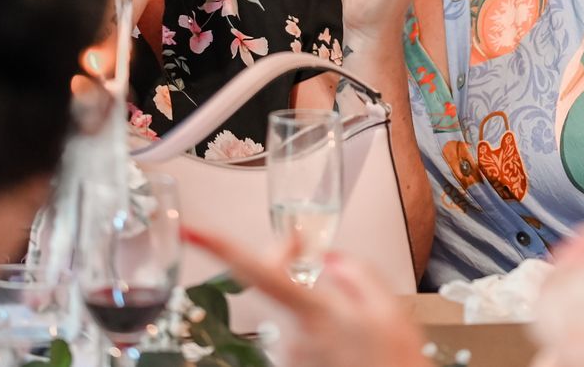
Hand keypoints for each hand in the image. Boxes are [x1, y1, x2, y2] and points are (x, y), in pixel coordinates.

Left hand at [185, 228, 425, 366]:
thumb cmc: (392, 364)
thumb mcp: (390, 311)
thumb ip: (357, 273)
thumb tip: (328, 259)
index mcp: (315, 313)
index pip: (258, 272)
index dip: (220, 249)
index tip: (191, 230)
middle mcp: (291, 337)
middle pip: (273, 283)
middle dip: (284, 260)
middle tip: (301, 245)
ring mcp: (287, 356)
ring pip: (290, 311)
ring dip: (310, 304)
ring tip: (350, 323)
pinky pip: (297, 334)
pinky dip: (315, 329)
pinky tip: (342, 342)